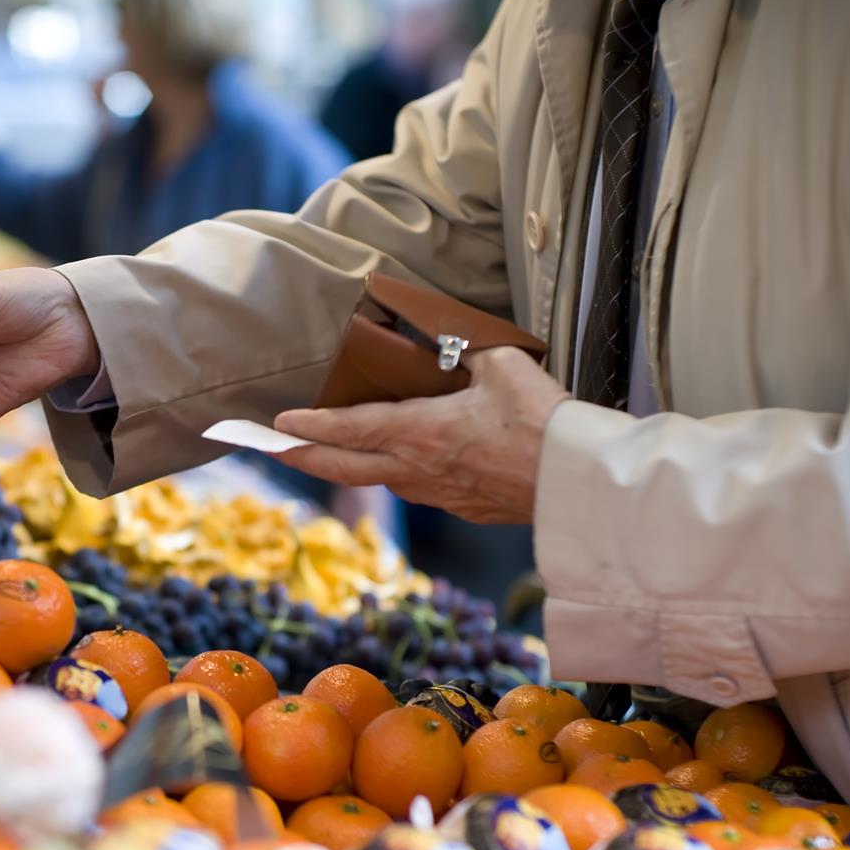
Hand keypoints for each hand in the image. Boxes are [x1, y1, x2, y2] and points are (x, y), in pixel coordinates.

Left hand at [272, 348, 572, 523]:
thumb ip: (466, 351)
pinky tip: (406, 469)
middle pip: (345, 467)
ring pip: (383, 481)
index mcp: (418, 431)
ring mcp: (440, 494)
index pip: (348, 428)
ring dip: (353, 468)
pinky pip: (421, 491)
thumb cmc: (539, 419)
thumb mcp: (500, 365)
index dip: (310, 426)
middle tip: (275, 451)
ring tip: (336, 455)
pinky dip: (401, 477)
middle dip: (305, 458)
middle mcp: (418, 468)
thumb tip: (448, 341)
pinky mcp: (465, 508)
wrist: (574, 480)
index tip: (279, 425)